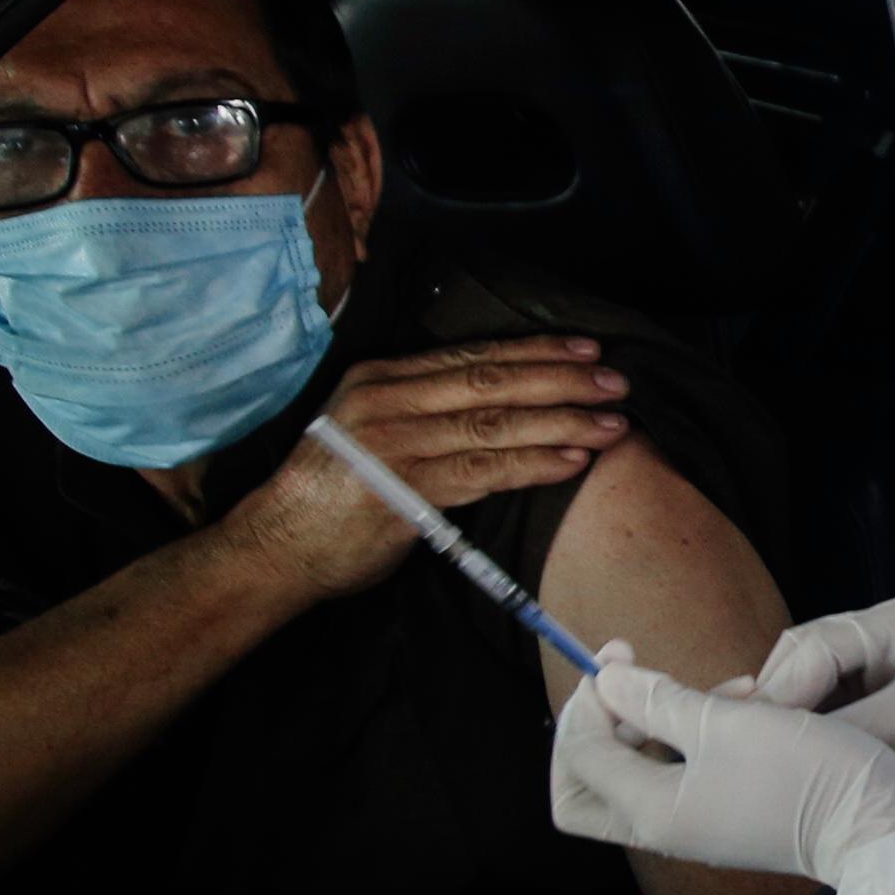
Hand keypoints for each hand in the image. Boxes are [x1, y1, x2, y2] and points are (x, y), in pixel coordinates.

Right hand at [225, 338, 631, 598]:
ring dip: (562, 421)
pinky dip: (534, 464)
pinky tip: (573, 460)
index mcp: (382, 379)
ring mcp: (396, 444)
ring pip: (495, 423)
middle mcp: (389, 402)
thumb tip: (496, 403)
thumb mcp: (369, 429)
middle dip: (562, 378)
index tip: (586, 347)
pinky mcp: (406, 490)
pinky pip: (485, 471)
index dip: (535, 350)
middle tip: (617, 380)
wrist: (277, 547)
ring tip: (611, 423)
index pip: (473, 356)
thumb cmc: (332, 494)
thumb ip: (422, 411)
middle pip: (492, 381)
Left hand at [551, 647, 894, 894]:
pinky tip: (745, 702)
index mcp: (651, 810)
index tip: (619, 656)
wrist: (881, 827)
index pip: (578, 756)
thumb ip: (658, 699)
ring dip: (658, 721)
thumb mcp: (729, 722)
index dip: (589, 699)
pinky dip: (694, 737)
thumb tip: (606, 681)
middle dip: (591, 729)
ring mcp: (695, 826)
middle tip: (622, 681)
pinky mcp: (727, 817)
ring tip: (722, 682)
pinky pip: (683, 774)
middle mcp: (663, 827)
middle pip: (584, 787)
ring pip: (637, 774)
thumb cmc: (809, 774)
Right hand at [735, 580, 894, 794]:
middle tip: (752, 742)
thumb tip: (783, 743)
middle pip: (814, 653)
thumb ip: (848, 727)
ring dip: (803, 713)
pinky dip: (828, 724)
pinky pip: (850, 699)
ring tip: (773, 751)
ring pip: (827, 678)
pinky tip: (807, 752)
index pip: (819, 641)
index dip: (782, 687)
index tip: (751, 729)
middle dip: (784, 696)